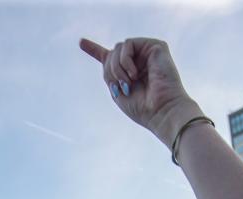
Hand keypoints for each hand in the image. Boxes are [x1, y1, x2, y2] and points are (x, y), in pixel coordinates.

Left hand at [79, 37, 203, 146]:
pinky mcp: (156, 46)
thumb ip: (109, 72)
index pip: (109, 57)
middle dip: (109, 71)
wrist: (161, 111)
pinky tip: (134, 74)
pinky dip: (125, 60)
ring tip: (128, 82)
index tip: (81, 42)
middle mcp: (138, 61)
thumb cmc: (142, 107)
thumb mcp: (116, 91)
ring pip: (117, 48)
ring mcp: (147, 53)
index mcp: (128, 73)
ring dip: (117, 67)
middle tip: (119, 87)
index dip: (94, 49)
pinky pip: (128, 44)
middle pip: (110, 54)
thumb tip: (104, 55)